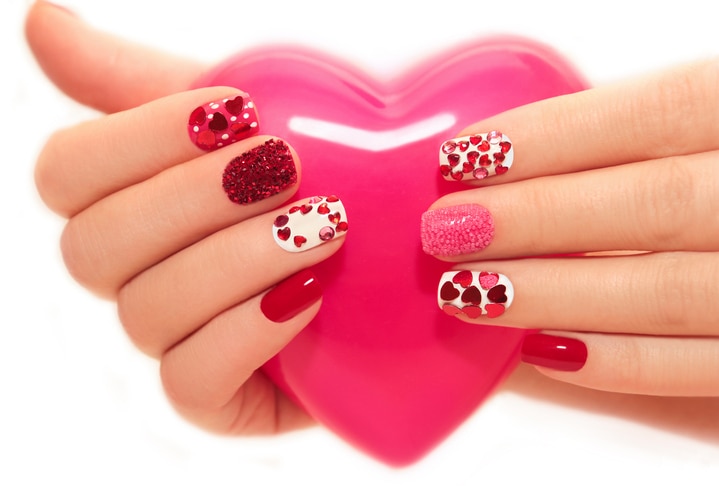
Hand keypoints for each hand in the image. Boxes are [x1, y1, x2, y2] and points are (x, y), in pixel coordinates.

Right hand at [27, 2, 348, 433]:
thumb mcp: (244, 115)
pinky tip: (314, 295)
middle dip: (195, 200)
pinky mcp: (213, 396)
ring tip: (327, 227)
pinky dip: (250, 331)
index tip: (237, 109)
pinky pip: (190, 381)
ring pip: (146, 311)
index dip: (138, 137)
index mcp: (128, 199)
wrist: (399, 253)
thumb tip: (41, 21)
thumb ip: (140, 81)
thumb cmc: (317, 176)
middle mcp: (134, 273)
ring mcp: (170, 338)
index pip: (65, 174)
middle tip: (287, 167)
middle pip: (93, 246)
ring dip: (240, 259)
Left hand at [423, 59, 718, 395]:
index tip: (463, 158)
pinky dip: (624, 362)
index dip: (551, 137)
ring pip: (673, 291)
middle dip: (537, 220)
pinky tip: (548, 353)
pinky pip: (710, 370)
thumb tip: (537, 157)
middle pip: (655, 204)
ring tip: (471, 295)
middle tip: (446, 231)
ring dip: (559, 295)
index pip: (657, 110)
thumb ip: (673, 128)